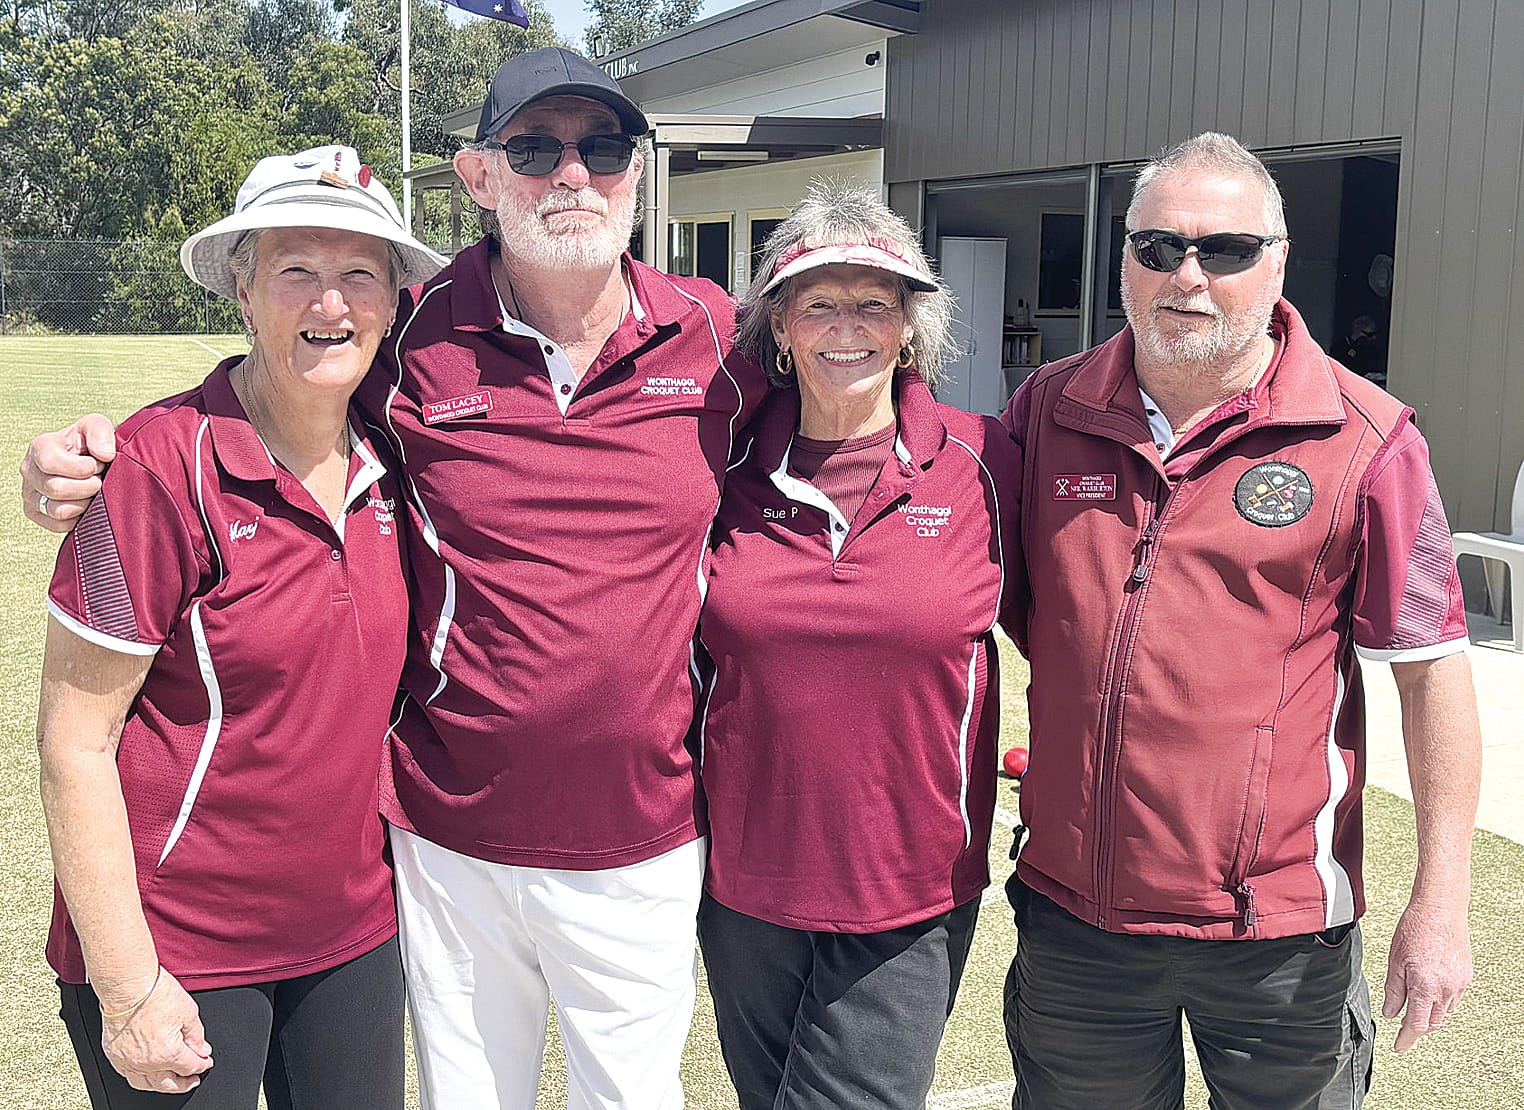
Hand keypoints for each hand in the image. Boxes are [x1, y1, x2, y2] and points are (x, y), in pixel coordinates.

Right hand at [21, 414, 116, 532]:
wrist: (89, 460)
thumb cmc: (91, 442)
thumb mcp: (97, 426)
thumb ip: (101, 433)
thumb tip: (104, 455)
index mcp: (39, 447)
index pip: (51, 462)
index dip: (81, 467)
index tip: (97, 464)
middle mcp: (29, 470)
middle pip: (56, 488)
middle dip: (88, 486)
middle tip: (99, 479)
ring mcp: (30, 494)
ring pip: (58, 510)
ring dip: (85, 502)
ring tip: (93, 491)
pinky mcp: (36, 513)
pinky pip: (58, 525)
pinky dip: (78, 518)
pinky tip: (86, 503)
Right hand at [100, 969, 213, 1092]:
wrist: (127, 986)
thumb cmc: (155, 994)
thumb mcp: (189, 1013)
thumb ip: (197, 1037)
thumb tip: (201, 1050)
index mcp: (169, 1052)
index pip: (190, 1067)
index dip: (202, 1065)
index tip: (206, 1062)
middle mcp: (147, 1062)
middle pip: (169, 1084)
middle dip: (184, 1083)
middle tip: (192, 1080)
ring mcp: (128, 1061)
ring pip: (147, 1085)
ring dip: (162, 1085)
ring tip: (172, 1081)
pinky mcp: (115, 1056)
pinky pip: (129, 1075)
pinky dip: (142, 1077)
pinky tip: (149, 1072)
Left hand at [1382, 897, 1471, 1052]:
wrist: (1441, 909)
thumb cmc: (1414, 929)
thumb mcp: (1395, 960)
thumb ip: (1394, 990)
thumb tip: (1390, 1013)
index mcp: (1426, 986)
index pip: (1417, 1024)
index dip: (1406, 1038)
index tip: (1398, 1047)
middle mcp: (1446, 989)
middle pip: (1432, 1023)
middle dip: (1417, 1029)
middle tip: (1403, 1030)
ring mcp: (1459, 984)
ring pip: (1444, 1014)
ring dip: (1430, 1018)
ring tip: (1415, 1014)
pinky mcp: (1465, 977)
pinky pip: (1453, 1001)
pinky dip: (1440, 1005)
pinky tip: (1430, 998)